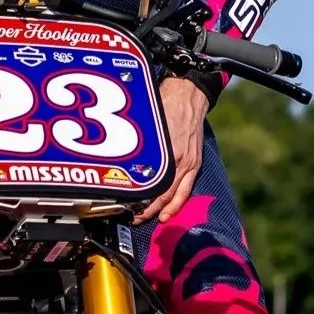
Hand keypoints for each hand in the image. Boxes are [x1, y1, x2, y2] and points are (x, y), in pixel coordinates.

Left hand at [137, 77, 208, 224]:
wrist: (190, 94)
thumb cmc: (167, 102)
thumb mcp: (147, 122)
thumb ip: (138, 143)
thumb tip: (118, 158)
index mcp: (166, 152)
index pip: (151, 185)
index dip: (137, 200)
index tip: (124, 207)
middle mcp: (179, 161)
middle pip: (162, 195)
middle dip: (146, 210)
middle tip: (132, 218)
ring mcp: (189, 164)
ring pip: (175, 197)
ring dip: (161, 211)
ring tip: (148, 220)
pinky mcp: (194, 163)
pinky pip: (186, 190)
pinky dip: (177, 204)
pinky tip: (168, 213)